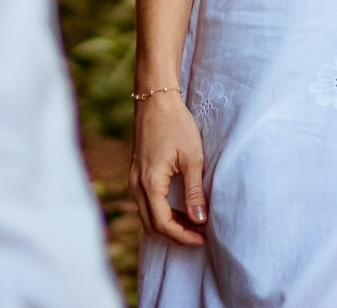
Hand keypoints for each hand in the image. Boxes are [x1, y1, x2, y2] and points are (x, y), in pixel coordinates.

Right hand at [129, 90, 207, 245]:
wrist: (155, 98)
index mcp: (150, 183)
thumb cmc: (175, 124)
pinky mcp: (136, 172)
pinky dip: (160, 212)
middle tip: (198, 235)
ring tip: (192, 223)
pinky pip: (145, 203)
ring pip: (146, 215)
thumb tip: (199, 220)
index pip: (163, 224)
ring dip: (168, 224)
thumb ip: (194, 191)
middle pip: (151, 225)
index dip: (183, 236)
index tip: (202, 238)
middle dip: (175, 234)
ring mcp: (134, 178)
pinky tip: (178, 208)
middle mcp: (137, 184)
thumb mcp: (192, 158)